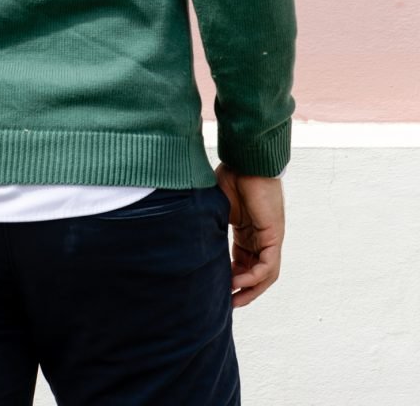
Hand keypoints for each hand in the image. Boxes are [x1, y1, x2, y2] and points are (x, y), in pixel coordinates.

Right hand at [215, 162, 284, 308]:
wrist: (245, 159)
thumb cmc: (231, 175)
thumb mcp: (217, 207)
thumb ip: (211, 224)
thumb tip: (190, 234)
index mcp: (248, 230)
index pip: (244, 262)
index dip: (232, 278)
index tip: (217, 287)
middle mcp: (261, 236)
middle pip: (256, 272)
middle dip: (242, 291)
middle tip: (226, 304)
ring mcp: (270, 236)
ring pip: (265, 274)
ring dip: (250, 290)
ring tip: (233, 300)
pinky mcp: (273, 234)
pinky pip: (267, 265)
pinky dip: (254, 277)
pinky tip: (236, 281)